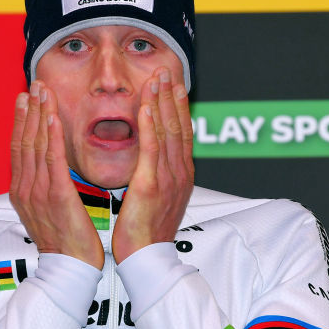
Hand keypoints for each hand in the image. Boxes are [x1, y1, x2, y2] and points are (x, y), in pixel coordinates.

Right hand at [10, 81, 104, 269]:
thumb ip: (43, 186)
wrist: (70, 268)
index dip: (21, 121)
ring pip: (35, 145)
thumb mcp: (47, 210)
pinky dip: (51, 136)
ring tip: (42, 91)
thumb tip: (44, 169)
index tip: (25, 98)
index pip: (19, 149)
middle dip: (28, 110)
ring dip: (39, 115)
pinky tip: (53, 117)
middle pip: (24, 141)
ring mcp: (38, 192)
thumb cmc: (65, 242)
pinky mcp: (56, 196)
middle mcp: (25, 189)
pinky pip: (52, 160)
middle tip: (33, 85)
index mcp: (22, 192)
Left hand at [111, 68, 193, 263]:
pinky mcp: (151, 185)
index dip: (178, 106)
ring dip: (162, 101)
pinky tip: (148, 106)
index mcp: (180, 175)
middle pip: (178, 126)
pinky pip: (152, 149)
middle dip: (172, 96)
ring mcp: (168, 178)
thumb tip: (154, 161)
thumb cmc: (146, 233)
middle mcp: (179, 173)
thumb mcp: (157, 198)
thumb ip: (158, 175)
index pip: (181, 133)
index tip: (173, 83)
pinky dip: (151, 124)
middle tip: (167, 70)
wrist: (147, 258)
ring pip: (168, 132)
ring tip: (158, 78)